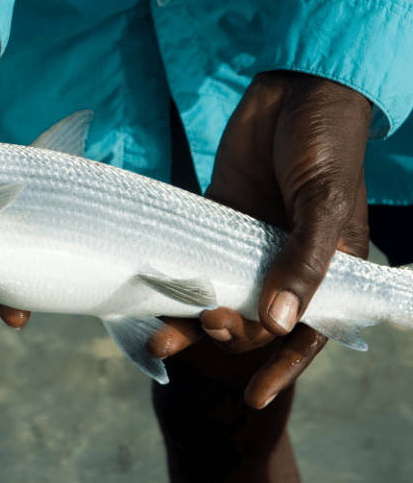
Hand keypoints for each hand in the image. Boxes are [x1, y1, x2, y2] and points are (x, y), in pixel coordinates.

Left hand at [150, 71, 371, 407]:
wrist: (293, 88)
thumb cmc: (323, 141)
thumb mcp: (323, 201)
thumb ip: (304, 261)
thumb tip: (279, 321)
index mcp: (327, 267)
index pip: (306, 331)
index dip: (282, 366)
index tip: (253, 394)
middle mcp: (287, 262)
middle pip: (256, 319)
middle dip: (229, 335)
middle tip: (202, 329)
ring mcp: (250, 244)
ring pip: (221, 295)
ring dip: (194, 320)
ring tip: (160, 336)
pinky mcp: (219, 220)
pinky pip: (197, 261)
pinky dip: (179, 281)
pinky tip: (154, 296)